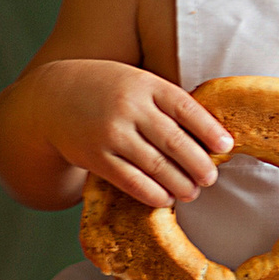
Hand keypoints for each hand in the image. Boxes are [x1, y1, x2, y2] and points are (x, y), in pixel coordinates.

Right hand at [29, 58, 233, 207]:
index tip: (227, 147)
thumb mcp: (136, 81)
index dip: (210, 130)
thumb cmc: (106, 90)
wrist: (51, 98)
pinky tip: (164, 198)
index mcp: (145, 84)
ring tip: (191, 192)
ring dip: (179, 184)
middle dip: (199, 164)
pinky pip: (131, 181)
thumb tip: (209, 134)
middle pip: (175, 141)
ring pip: (156, 166)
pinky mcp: (95, 157)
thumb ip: (166, 101)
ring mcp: (111, 133)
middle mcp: (129, 107)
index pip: (186, 108)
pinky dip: (152, 194)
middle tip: (211, 178)